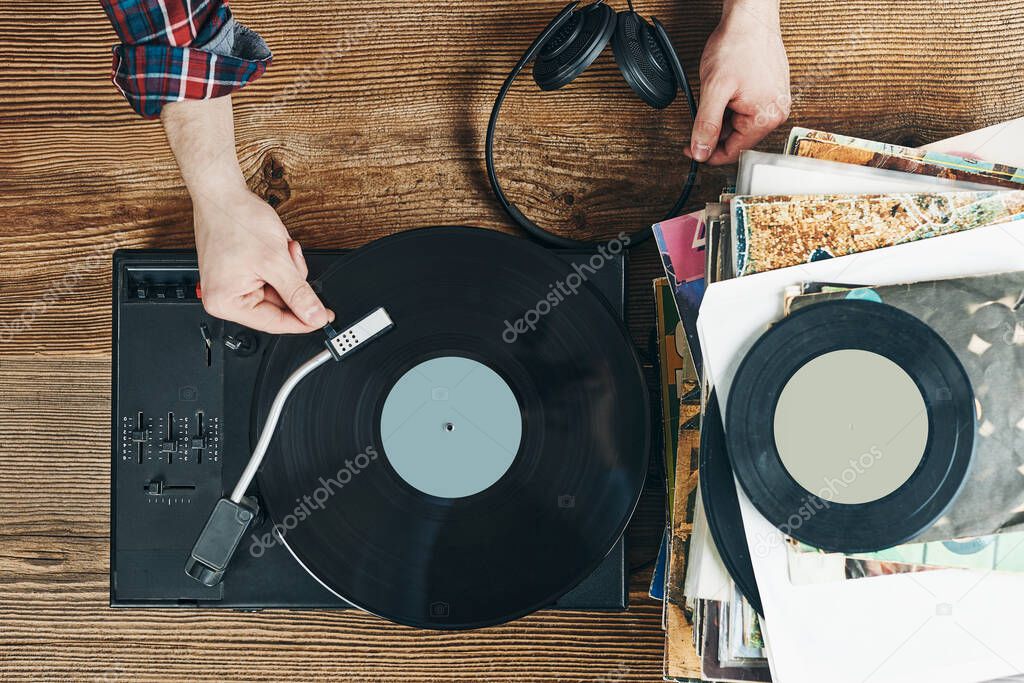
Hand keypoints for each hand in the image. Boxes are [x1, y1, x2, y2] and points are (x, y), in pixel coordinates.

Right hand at [192, 185, 333, 332]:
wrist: (223, 193)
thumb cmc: (235, 220)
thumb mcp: (275, 261)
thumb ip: (298, 293)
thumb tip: (314, 316)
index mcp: (226, 303)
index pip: (274, 323)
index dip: (304, 321)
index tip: (324, 318)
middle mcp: (225, 298)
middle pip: (277, 306)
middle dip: (292, 281)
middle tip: (291, 259)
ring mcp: (233, 285)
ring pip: (278, 290)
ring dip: (288, 269)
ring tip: (280, 248)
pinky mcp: (240, 273)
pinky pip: (271, 278)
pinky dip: (281, 263)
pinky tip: (277, 247)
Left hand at [686, 0, 789, 164]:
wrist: (749, 17)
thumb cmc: (737, 45)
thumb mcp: (714, 89)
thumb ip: (706, 124)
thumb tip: (701, 152)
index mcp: (766, 117)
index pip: (733, 152)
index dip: (707, 153)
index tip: (691, 149)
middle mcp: (776, 112)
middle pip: (737, 139)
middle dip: (715, 131)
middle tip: (698, 117)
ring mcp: (775, 101)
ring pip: (740, 124)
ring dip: (722, 117)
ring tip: (716, 95)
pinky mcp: (771, 91)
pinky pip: (747, 110)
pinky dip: (731, 106)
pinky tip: (725, 91)